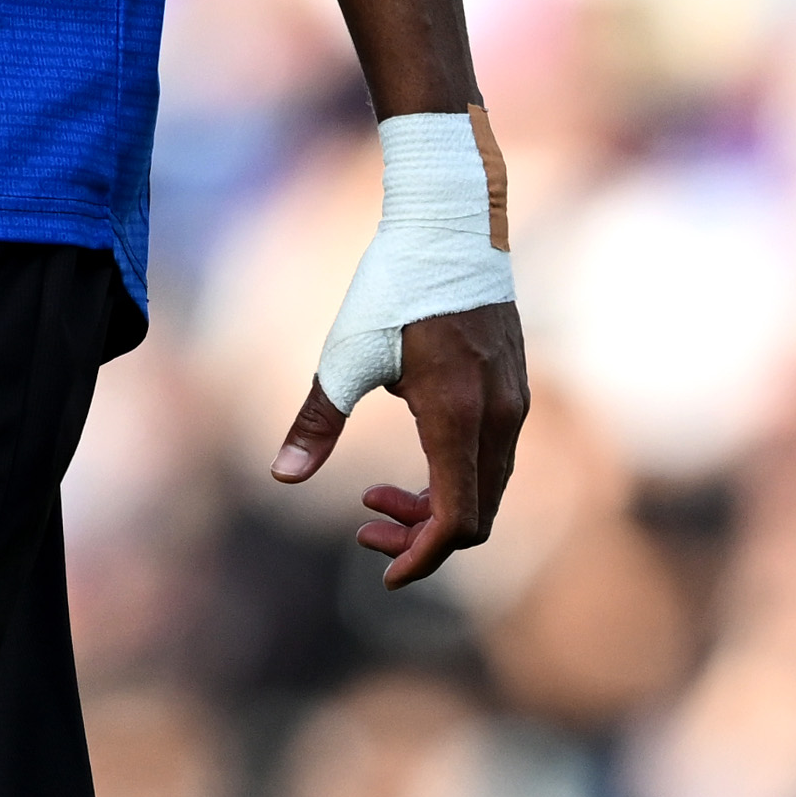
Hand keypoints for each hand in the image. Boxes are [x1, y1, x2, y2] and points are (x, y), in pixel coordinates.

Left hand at [270, 301, 527, 588]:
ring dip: (436, 508)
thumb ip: (318, 420)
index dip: (420, 559)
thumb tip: (282, 477)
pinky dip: (456, 477)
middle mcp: (499, 418)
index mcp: (458, 418)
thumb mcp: (346, 355)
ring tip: (375, 493)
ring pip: (487, 488)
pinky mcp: (513, 387)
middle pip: (476, 516)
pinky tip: (411, 458)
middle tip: (363, 524)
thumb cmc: (394, 286)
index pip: (455, 521)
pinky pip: (494, 459)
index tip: (383, 573)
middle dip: (420, 538)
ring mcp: (513, 402)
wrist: (451, 223)